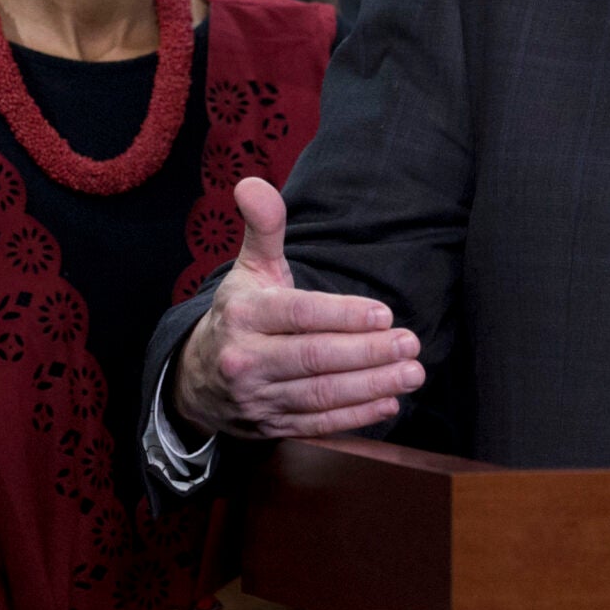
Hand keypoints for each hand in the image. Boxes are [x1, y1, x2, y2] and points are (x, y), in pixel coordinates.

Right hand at [171, 177, 423, 440]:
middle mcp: (245, 358)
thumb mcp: (249, 268)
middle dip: (368, 353)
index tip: (385, 314)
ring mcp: (257, 397)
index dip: (343, 316)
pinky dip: (355, 418)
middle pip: (314, 358)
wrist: (197, 379)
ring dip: (371, 387)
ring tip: (412, 373)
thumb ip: (264, 226)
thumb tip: (252, 183)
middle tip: (412, 344)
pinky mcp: (270, 426)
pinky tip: (389, 403)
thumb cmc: (240, 313)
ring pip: (320, 395)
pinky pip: (317, 424)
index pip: (299, 314)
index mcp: (243, 314)